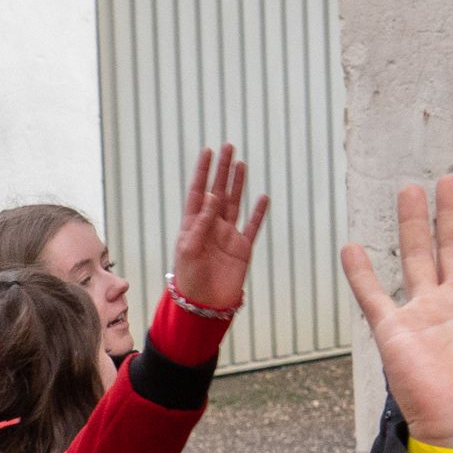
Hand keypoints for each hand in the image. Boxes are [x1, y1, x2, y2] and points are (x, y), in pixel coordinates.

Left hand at [167, 145, 270, 315]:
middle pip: (218, 192)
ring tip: (241, 164)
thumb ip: (202, 222)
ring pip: (235, 204)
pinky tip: (263, 197)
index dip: (203, 172)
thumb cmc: (190, 279)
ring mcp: (227, 236)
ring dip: (238, 184)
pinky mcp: (242, 249)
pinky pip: (253, 226)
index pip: (198, 192)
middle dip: (222, 170)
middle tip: (228, 147)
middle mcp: (211, 227)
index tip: (208, 151)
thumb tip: (214, 196)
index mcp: (193, 225)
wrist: (204, 305)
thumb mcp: (189, 249)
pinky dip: (259, 212)